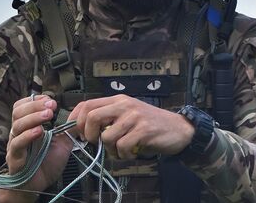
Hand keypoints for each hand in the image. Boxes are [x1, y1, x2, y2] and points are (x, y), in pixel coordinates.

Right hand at [0, 95, 72, 202]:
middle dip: (35, 106)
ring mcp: (15, 145)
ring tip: (48, 116)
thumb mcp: (63, 142)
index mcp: (28, 126)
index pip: (23, 106)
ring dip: (33, 118)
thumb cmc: (46, 164)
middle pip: (18, 112)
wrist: (38, 186)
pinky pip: (17, 144)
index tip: (50, 101)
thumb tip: (79, 112)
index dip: (35, 100)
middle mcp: (19, 133)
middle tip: (52, 107)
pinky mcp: (15, 159)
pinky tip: (39, 132)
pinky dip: (27, 136)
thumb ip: (69, 128)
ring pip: (17, 126)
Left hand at [68, 95, 194, 158]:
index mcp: (118, 100)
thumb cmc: (150, 125)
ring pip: (107, 136)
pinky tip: (130, 153)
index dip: (76, 120)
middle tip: (96, 143)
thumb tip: (84, 130)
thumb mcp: (128, 115)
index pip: (87, 104)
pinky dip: (123, 155)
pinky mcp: (143, 130)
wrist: (179, 128)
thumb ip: (109, 118)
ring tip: (120, 150)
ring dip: (110, 150)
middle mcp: (125, 105)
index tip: (77, 134)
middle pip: (92, 117)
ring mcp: (134, 117)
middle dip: (89, 135)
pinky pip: (123, 146)